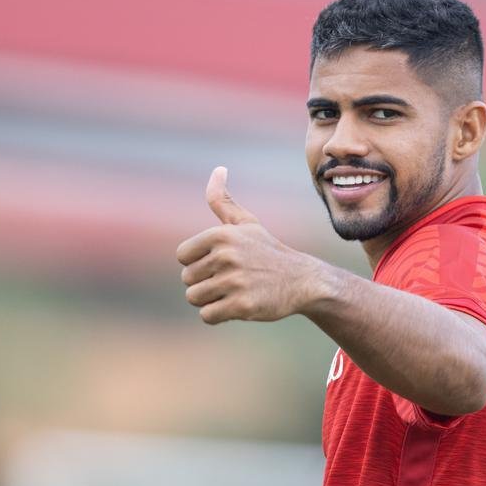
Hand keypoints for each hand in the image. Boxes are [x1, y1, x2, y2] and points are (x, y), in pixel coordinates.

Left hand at [176, 167, 324, 323]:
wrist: (302, 281)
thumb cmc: (268, 251)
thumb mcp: (246, 223)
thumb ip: (222, 200)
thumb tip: (218, 169)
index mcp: (221, 235)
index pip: (182, 256)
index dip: (198, 262)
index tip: (221, 262)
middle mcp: (226, 256)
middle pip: (187, 279)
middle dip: (205, 283)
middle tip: (232, 279)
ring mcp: (234, 282)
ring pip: (194, 298)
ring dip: (211, 300)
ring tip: (234, 291)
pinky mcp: (242, 306)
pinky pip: (207, 316)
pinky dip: (219, 314)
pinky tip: (238, 305)